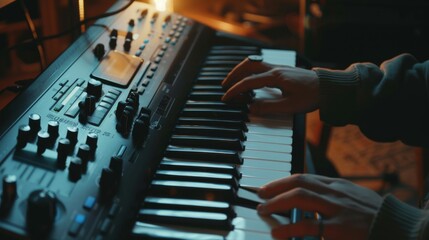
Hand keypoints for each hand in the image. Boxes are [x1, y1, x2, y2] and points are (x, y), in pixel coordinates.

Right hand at [221, 58, 319, 114]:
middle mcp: (275, 69)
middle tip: (225, 86)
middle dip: (233, 75)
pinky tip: (249, 79)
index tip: (226, 98)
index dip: (235, 90)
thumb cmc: (312, 96)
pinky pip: (261, 65)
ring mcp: (279, 67)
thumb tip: (251, 108)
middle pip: (248, 66)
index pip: (248, 82)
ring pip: (254, 63)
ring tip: (233, 81)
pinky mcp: (282, 69)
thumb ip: (268, 107)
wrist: (328, 87)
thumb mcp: (290, 106)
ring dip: (241, 71)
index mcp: (275, 77)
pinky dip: (250, 70)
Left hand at [257, 174, 382, 239]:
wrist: (396, 226)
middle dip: (275, 187)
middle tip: (260, 195)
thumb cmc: (372, 214)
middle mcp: (335, 193)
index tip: (267, 186)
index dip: (282, 181)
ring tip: (263, 209)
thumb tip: (308, 196)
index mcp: (336, 185)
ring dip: (277, 202)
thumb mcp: (351, 196)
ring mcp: (337, 209)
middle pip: (299, 182)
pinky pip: (309, 225)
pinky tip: (278, 232)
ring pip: (301, 197)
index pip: (304, 177)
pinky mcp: (339, 229)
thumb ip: (330, 194)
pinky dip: (290, 228)